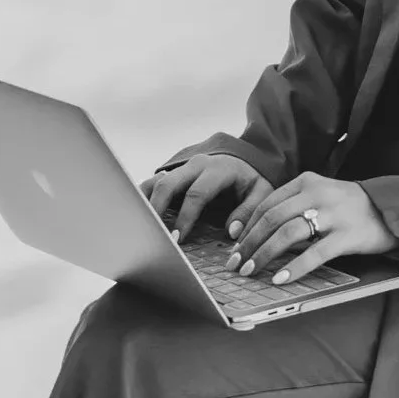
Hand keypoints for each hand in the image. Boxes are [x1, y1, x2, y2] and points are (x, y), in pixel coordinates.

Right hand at [143, 151, 271, 241]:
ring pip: (155, 182)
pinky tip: (137, 216)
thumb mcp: (260, 192)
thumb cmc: (251, 179)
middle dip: (157, 210)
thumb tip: (231, 231)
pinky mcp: (173, 173)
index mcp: (217, 170)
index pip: (196, 194)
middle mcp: (195, 165)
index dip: (185, 217)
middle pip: (168, 184)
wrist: (244, 159)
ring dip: (145, 204)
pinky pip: (152, 183)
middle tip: (154, 235)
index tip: (178, 239)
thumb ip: (248, 211)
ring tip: (140, 226)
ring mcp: (181, 167)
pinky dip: (142, 199)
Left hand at [229, 172, 394, 284]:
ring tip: (252, 272)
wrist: (392, 207)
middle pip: (272, 218)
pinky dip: (294, 267)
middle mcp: (317, 194)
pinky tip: (280, 278)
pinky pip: (315, 253)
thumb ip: (293, 209)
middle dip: (249, 244)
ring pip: (288, 233)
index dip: (246, 227)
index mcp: (306, 182)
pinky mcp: (348, 235)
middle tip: (236, 264)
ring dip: (265, 255)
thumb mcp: (320, 196)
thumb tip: (257, 236)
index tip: (234, 246)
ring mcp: (333, 214)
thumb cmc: (350, 207)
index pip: (266, 204)